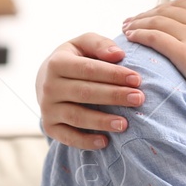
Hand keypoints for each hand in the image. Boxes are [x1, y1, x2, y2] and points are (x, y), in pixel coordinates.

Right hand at [35, 33, 144, 149]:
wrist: (46, 80)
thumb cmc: (75, 59)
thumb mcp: (83, 44)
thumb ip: (100, 44)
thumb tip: (119, 55)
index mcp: (57, 63)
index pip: (88, 69)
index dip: (113, 74)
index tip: (137, 79)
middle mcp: (49, 86)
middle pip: (85, 93)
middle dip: (114, 96)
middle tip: (138, 99)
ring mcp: (47, 108)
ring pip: (76, 116)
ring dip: (101, 121)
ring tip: (124, 124)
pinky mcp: (49, 127)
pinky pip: (67, 137)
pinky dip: (85, 142)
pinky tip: (105, 142)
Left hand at [122, 0, 185, 130]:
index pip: (183, 5)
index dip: (163, 9)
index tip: (151, 16)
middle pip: (167, 9)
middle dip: (147, 13)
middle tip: (132, 21)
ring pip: (158, 20)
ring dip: (139, 22)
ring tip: (126, 29)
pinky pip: (155, 37)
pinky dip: (140, 34)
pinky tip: (131, 38)